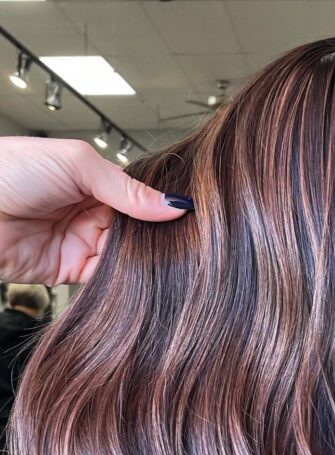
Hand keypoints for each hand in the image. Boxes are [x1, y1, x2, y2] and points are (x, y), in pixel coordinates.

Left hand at [0, 136, 188, 285]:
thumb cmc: (11, 170)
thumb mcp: (77, 165)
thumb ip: (126, 188)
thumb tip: (173, 205)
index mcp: (95, 182)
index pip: (140, 199)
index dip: (161, 209)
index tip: (190, 219)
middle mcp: (91, 212)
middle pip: (136, 231)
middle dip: (154, 238)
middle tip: (184, 244)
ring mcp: (80, 242)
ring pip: (124, 257)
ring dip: (140, 260)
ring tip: (164, 261)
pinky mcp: (69, 271)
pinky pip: (103, 279)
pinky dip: (120, 280)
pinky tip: (138, 276)